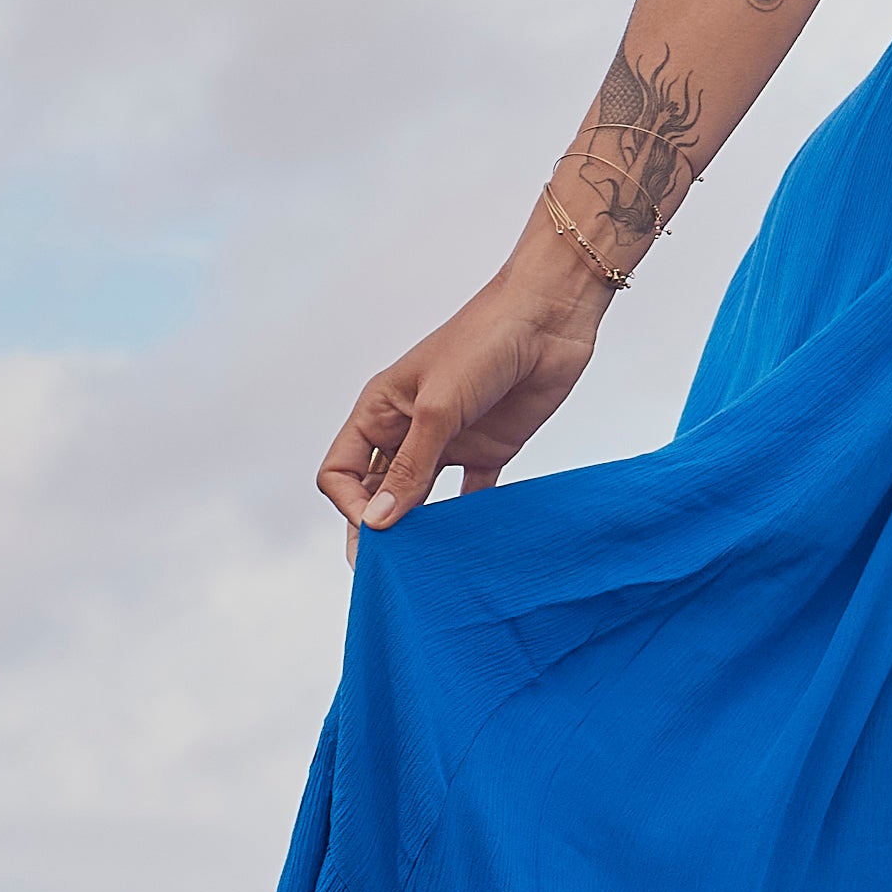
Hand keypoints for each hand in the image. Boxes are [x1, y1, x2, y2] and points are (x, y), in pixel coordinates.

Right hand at [317, 229, 609, 555]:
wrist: (550, 316)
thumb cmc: (485, 341)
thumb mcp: (439, 407)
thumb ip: (409, 467)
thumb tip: (376, 522)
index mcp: (380, 409)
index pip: (342, 471)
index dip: (350, 504)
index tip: (376, 531)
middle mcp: (408, 428)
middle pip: (376, 491)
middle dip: (378, 529)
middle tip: (388, 575)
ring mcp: (447, 441)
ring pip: (420, 498)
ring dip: (421, 531)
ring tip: (426, 570)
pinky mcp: (488, 449)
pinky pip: (470, 495)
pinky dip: (467, 520)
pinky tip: (470, 549)